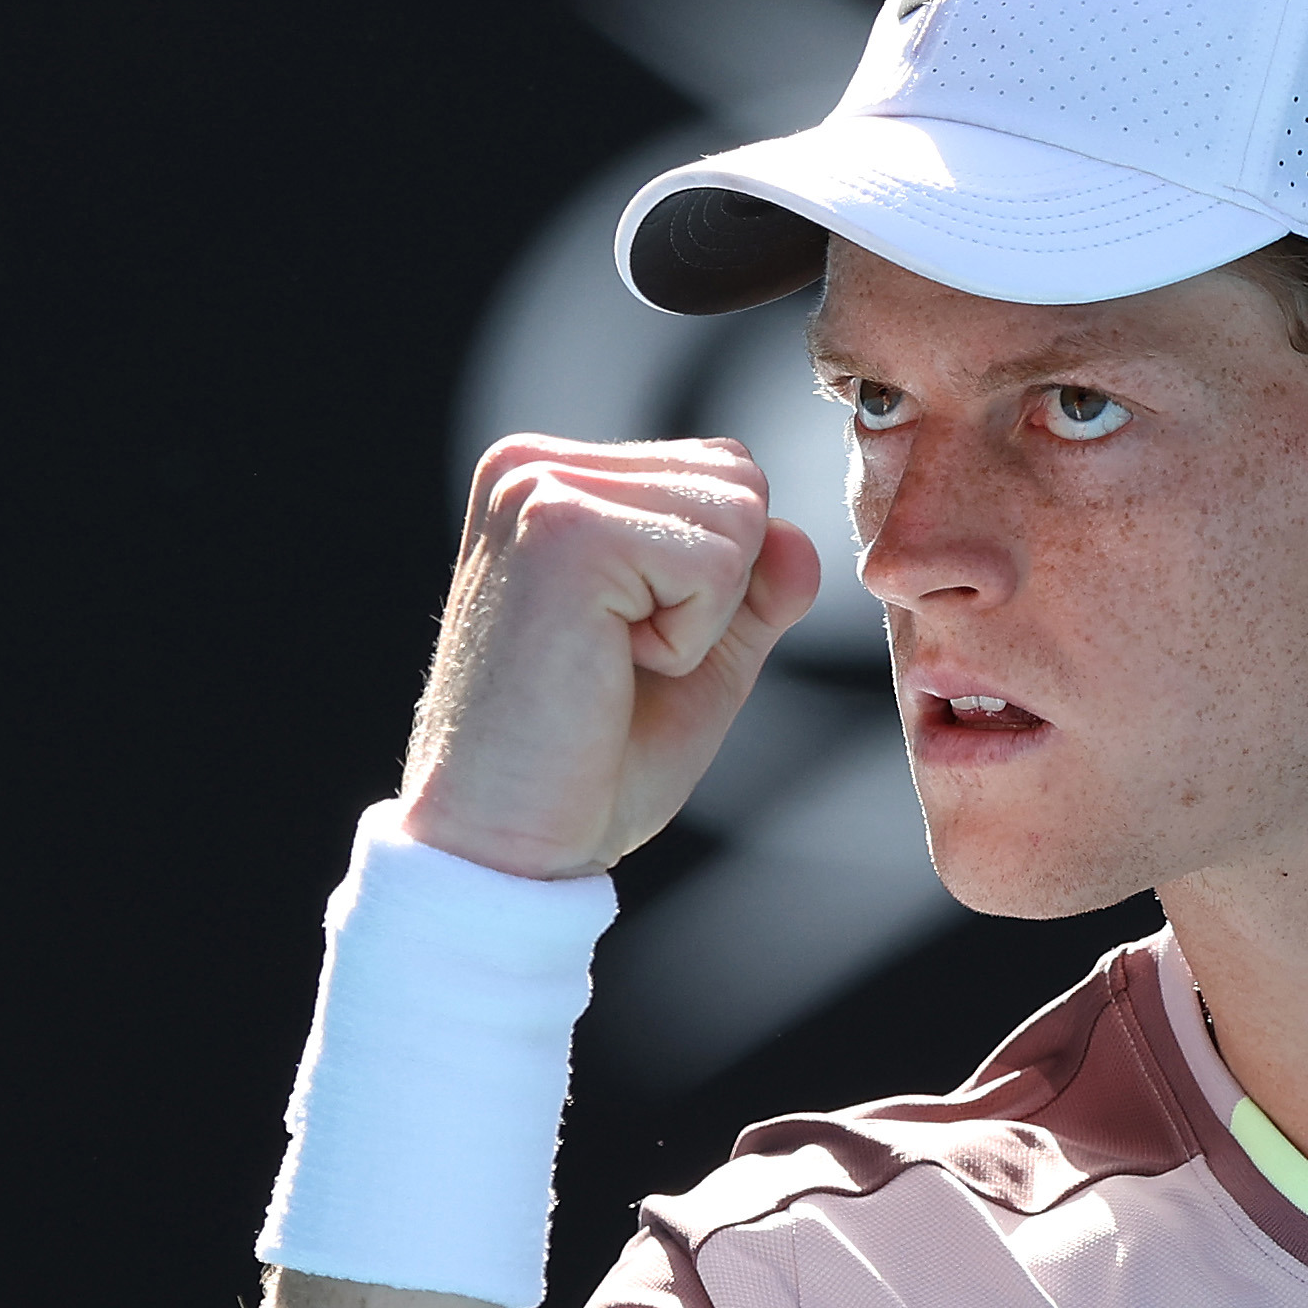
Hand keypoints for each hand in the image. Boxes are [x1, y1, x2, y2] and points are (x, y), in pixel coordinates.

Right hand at [396, 436, 825, 879]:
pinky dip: (688, 639)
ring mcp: (541, 488)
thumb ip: (756, 589)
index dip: (719, 581)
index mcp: (552, 479)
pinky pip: (716, 562)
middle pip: (740, 481)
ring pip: (739, 513)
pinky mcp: (562, 528)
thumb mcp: (701, 658)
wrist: (508, 843)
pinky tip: (608, 667)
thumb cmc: (589, 762)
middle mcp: (534, 465)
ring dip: (702, 618)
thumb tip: (798, 536)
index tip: (626, 646)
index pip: (722, 471)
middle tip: (620, 660)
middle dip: (718, 592)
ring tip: (610, 662)